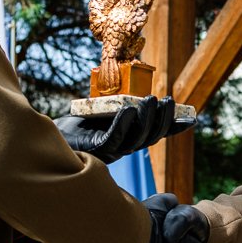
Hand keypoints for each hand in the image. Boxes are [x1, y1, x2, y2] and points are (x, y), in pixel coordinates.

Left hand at [54, 95, 193, 164]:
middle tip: (169, 100)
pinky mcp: (95, 149)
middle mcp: (124, 147)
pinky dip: (122, 124)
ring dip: (146, 119)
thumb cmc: (79, 121)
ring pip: (136, 139)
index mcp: (130, 138)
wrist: (50, 135)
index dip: (174, 127)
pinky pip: (113, 138)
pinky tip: (128, 110)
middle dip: (162, 119)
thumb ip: (126, 105)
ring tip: (151, 99)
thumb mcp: (107, 110)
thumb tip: (145, 91)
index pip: (157, 134)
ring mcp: (111, 151)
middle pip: (150, 137)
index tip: (191, 117)